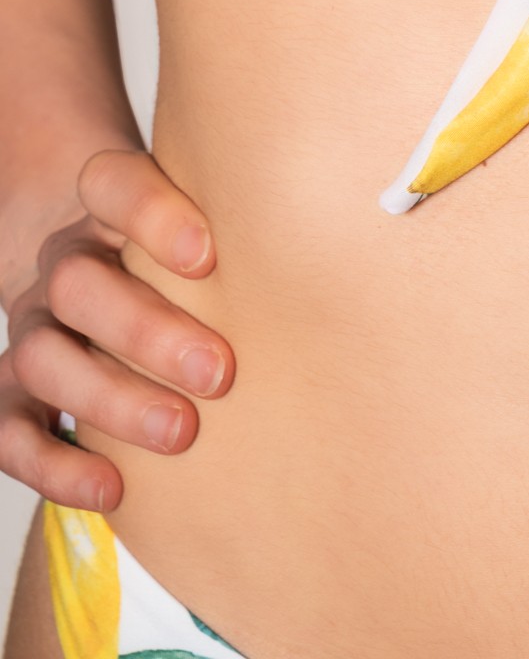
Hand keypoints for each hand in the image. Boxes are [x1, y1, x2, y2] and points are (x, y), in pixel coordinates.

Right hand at [0, 148, 234, 511]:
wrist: (100, 269)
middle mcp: (63, 264)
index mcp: (106, 210)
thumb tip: (349, 249)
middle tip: (220, 372)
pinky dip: (55, 464)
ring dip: (111, 400)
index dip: (152, 217)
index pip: (110, 185)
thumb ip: (248, 228)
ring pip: (44, 357)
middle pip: (78, 284)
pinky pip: (8, 429)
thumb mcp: (207, 223)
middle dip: (148, 331)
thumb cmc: (183, 257)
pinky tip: (112, 489)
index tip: (210, 256)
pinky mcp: (15, 391)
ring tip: (182, 433)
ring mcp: (34, 326)